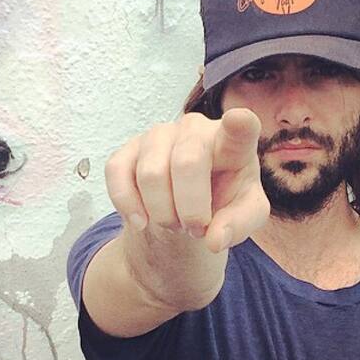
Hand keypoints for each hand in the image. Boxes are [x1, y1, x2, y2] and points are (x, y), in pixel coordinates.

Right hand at [105, 109, 269, 252]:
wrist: (186, 203)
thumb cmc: (222, 199)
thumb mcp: (242, 215)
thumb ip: (238, 226)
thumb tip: (214, 239)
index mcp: (233, 143)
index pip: (241, 127)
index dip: (239, 124)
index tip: (239, 120)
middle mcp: (195, 128)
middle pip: (187, 162)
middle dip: (189, 209)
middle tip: (194, 229)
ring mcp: (159, 134)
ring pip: (150, 173)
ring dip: (161, 213)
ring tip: (173, 223)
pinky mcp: (129, 147)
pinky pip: (117, 172)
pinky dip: (127, 205)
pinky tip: (140, 221)